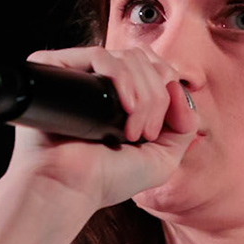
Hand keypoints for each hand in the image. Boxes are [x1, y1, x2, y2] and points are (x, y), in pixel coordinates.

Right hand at [0, 45, 198, 214]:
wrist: (68, 188)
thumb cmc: (107, 180)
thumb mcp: (163, 158)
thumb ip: (185, 123)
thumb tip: (180, 87)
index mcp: (123, 97)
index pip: (156, 68)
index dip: (167, 92)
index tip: (155, 132)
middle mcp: (102, 83)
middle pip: (146, 61)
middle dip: (157, 99)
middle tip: (143, 135)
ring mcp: (81, 74)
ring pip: (129, 57)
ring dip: (144, 95)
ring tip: (131, 132)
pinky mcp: (58, 68)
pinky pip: (100, 55)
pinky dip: (122, 78)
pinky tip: (125, 108)